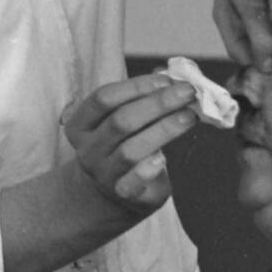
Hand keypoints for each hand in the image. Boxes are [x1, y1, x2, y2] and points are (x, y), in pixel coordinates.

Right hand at [63, 73, 198, 213]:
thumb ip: (143, 98)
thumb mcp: (124, 118)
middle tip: (188, 93)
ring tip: (189, 116)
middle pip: (121, 121)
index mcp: (81, 123)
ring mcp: (102, 173)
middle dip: (158, 104)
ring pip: (130, 150)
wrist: (115, 190)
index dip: (136, 86)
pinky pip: (132, 182)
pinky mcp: (121, 193)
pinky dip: (147, 170)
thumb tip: (175, 78)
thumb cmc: (124, 143)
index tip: (167, 80)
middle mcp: (87, 149)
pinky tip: (163, 158)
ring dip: (164, 130)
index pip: (104, 98)